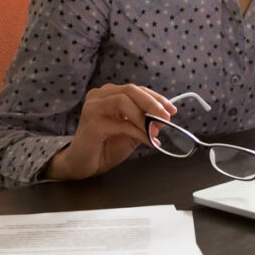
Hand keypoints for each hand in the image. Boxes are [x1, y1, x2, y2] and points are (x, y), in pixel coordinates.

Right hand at [44, 83, 176, 180]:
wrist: (82, 165)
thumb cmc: (104, 147)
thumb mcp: (130, 132)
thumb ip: (144, 122)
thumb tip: (163, 119)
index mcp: (108, 94)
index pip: (136, 90)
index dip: (156, 98)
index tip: (172, 110)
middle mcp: (99, 96)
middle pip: (130, 90)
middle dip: (152, 103)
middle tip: (167, 118)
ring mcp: (93, 108)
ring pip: (124, 101)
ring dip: (144, 116)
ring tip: (156, 130)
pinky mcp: (92, 124)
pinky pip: (121, 123)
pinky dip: (139, 132)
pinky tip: (148, 141)